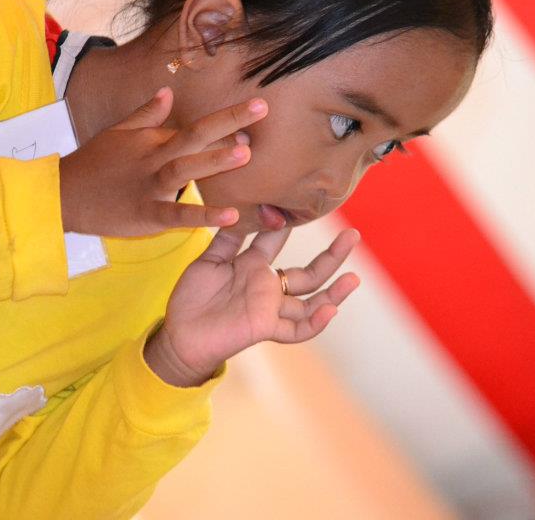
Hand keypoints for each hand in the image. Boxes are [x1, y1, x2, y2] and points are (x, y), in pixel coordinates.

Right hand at [59, 86, 267, 236]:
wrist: (63, 195)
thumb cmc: (94, 164)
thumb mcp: (118, 132)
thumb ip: (146, 114)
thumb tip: (168, 91)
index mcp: (152, 140)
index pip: (195, 126)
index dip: (226, 118)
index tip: (258, 107)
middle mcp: (154, 159)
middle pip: (194, 137)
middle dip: (228, 124)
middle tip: (260, 111)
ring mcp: (150, 186)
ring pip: (185, 169)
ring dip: (214, 161)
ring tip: (245, 155)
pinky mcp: (145, 214)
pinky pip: (176, 215)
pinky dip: (202, 215)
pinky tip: (229, 216)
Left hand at [144, 227, 361, 385]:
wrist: (180, 333)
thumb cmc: (192, 297)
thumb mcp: (209, 260)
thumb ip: (227, 237)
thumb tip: (241, 206)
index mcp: (253, 265)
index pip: (278, 240)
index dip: (288, 223)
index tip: (300, 200)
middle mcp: (268, 286)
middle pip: (309, 273)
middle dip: (332, 255)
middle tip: (353, 234)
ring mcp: (269, 308)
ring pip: (311, 302)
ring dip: (334, 292)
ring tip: (354, 278)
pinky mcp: (265, 328)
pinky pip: (295, 330)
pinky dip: (315, 323)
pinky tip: (331, 310)